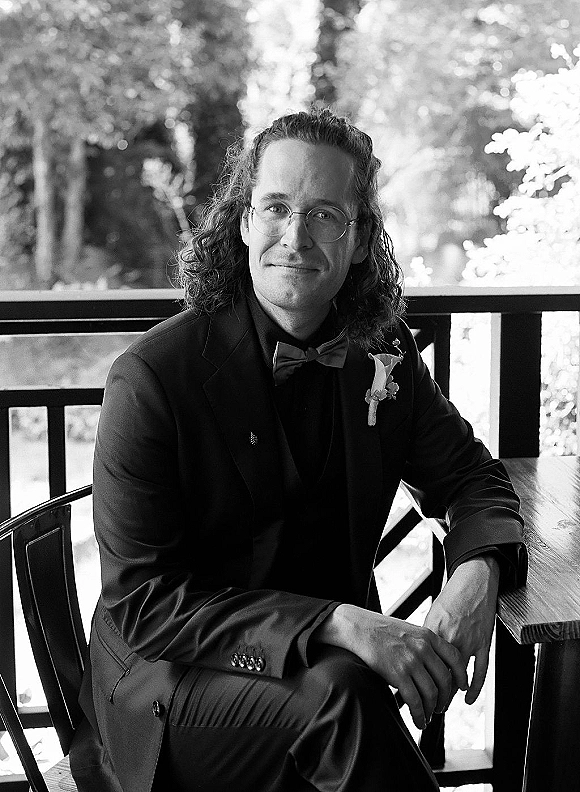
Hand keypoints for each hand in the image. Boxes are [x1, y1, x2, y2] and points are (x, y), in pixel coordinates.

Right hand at [314, 604, 467, 729]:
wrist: (359, 628)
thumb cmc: (381, 630)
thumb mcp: (409, 630)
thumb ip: (425, 645)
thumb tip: (436, 667)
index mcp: (428, 636)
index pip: (455, 658)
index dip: (461, 676)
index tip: (461, 687)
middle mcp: (423, 648)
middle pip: (445, 680)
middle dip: (445, 698)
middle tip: (441, 707)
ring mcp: (411, 661)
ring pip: (431, 693)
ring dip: (432, 710)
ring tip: (428, 716)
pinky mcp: (398, 674)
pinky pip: (415, 701)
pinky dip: (419, 715)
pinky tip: (418, 721)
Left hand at [423, 555, 499, 707]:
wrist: (474, 581)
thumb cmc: (451, 598)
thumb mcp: (433, 615)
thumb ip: (425, 636)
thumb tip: (414, 655)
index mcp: (432, 631)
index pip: (421, 663)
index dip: (414, 680)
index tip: (408, 693)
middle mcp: (449, 638)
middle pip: (438, 673)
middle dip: (431, 693)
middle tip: (425, 707)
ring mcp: (468, 641)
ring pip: (457, 675)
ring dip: (449, 694)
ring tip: (441, 706)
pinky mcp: (484, 642)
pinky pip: (480, 669)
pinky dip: (475, 687)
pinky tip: (468, 699)